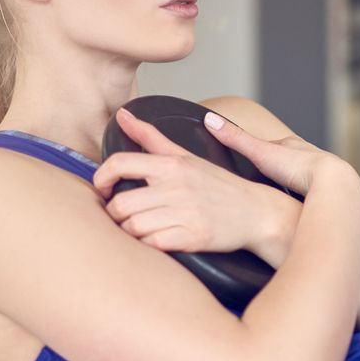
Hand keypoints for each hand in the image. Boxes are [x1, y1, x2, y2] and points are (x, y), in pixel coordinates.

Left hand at [93, 108, 293, 258]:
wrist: (257, 212)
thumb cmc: (219, 186)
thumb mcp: (187, 156)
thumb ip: (151, 136)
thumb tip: (122, 115)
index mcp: (172, 165)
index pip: (120, 163)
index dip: (101, 177)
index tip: (102, 188)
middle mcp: (177, 187)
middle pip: (120, 204)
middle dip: (116, 213)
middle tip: (123, 216)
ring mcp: (185, 213)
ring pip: (133, 227)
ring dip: (131, 231)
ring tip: (140, 228)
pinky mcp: (193, 237)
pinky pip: (152, 245)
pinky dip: (148, 245)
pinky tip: (156, 240)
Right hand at [202, 110, 359, 202]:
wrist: (334, 184)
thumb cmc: (298, 167)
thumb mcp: (260, 152)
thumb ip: (236, 139)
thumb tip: (209, 119)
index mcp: (293, 145)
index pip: (272, 146)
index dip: (259, 153)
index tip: (251, 160)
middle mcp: (311, 155)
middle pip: (291, 160)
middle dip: (280, 169)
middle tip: (268, 180)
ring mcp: (323, 174)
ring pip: (306, 177)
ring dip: (296, 184)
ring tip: (285, 196)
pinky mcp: (330, 194)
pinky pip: (316, 195)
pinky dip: (308, 200)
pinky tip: (303, 210)